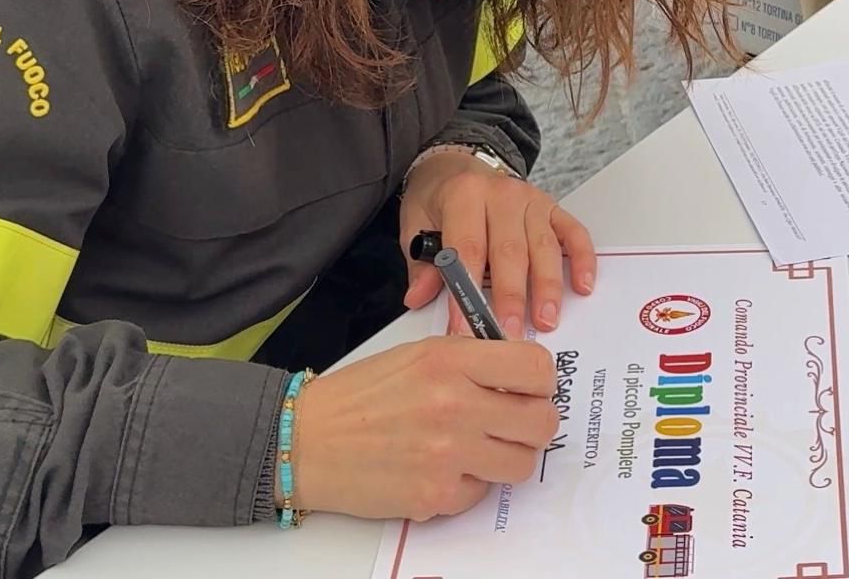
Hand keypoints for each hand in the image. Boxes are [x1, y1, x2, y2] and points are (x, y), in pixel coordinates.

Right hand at [291, 335, 557, 519]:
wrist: (306, 441)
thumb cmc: (360, 396)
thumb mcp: (418, 355)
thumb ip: (471, 360)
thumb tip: (518, 374)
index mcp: (452, 361)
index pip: (537, 368)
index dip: (541, 381)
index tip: (528, 389)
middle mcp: (456, 404)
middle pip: (542, 421)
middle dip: (534, 423)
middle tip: (513, 423)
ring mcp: (448, 453)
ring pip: (522, 463)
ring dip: (508, 457)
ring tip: (479, 448)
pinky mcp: (436, 494)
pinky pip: (482, 493)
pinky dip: (469, 485)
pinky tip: (442, 469)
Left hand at [400, 150, 595, 336]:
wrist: (458, 166)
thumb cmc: (440, 201)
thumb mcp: (416, 224)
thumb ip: (422, 263)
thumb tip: (418, 297)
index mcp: (465, 196)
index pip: (467, 249)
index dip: (467, 292)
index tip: (464, 328)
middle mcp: (502, 195)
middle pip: (510, 251)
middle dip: (511, 297)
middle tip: (510, 333)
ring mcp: (531, 200)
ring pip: (543, 247)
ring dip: (547, 287)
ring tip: (546, 320)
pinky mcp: (553, 207)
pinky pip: (573, 233)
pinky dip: (582, 259)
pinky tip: (583, 286)